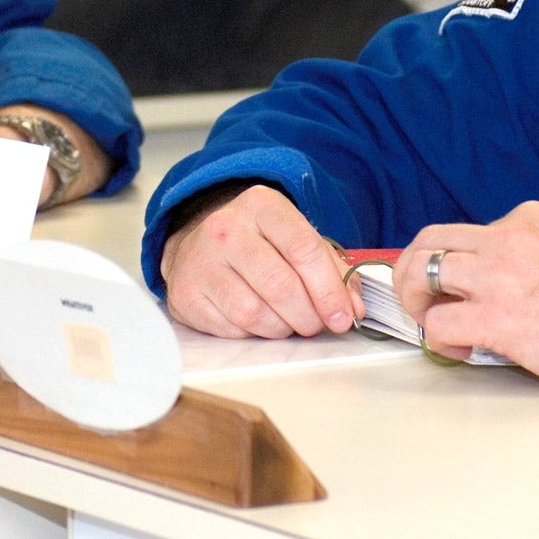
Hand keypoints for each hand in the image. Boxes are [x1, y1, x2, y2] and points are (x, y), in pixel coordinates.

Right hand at [160, 184, 363, 338]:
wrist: (198, 244)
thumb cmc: (258, 244)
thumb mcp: (296, 238)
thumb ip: (332, 269)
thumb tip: (353, 309)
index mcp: (261, 205)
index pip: (304, 249)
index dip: (329, 290)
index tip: (343, 316)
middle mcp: (226, 228)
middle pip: (282, 286)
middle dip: (309, 316)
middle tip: (316, 324)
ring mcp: (201, 261)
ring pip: (256, 314)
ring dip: (282, 328)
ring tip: (288, 321)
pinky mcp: (185, 293)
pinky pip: (232, 329)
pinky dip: (254, 333)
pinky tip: (258, 319)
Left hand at [393, 201, 538, 394]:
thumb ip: (528, 255)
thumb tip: (490, 281)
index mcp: (527, 219)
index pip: (462, 231)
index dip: (445, 261)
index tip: (446, 286)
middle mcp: (508, 237)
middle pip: (428, 242)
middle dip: (410, 272)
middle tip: (419, 302)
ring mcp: (500, 275)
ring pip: (422, 275)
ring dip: (418, 304)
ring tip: (437, 327)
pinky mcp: (498, 317)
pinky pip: (439, 323)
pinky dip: (439, 340)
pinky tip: (462, 350)